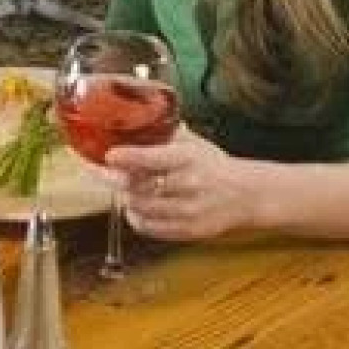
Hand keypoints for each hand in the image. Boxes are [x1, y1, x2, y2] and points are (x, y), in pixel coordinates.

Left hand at [105, 126, 262, 240]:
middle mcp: (189, 185)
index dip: (126, 157)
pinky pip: (150, 228)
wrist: (246, 195)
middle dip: (114, 178)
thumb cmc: (213, 166)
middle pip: (139, 186)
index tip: (108, 155)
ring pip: (140, 208)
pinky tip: (135, 208)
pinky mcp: (188, 231)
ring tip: (122, 188)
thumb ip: (165, 133)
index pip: (151, 159)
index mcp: (189, 158)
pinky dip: (135, 218)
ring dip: (124, 197)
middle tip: (101, 171)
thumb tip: (134, 117)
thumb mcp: (194, 143)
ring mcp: (188, 211)